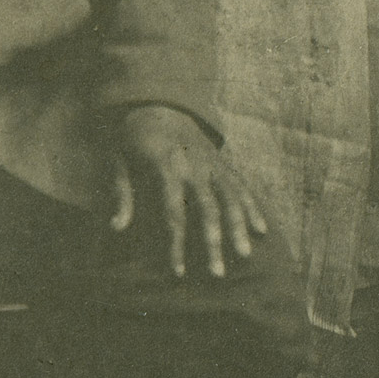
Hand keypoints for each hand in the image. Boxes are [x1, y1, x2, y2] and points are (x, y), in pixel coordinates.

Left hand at [110, 103, 267, 280]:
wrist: (156, 103)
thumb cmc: (131, 140)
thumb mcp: (116, 162)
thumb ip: (121, 194)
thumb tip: (116, 228)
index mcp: (165, 166)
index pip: (173, 212)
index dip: (176, 244)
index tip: (177, 273)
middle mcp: (193, 165)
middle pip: (207, 209)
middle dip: (213, 242)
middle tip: (217, 274)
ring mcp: (212, 163)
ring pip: (231, 197)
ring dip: (239, 227)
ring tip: (246, 256)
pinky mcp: (222, 162)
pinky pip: (241, 186)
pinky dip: (252, 207)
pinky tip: (262, 230)